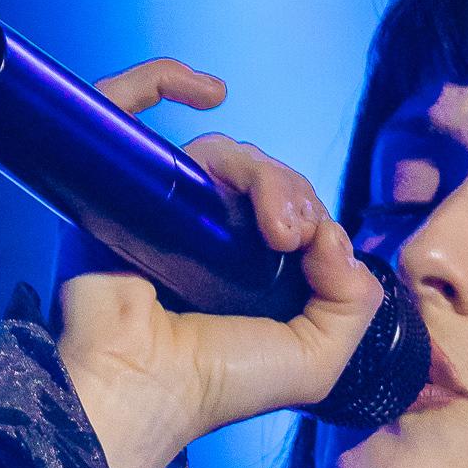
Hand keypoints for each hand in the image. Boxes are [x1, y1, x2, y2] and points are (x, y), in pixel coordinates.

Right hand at [46, 59, 382, 467]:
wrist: (141, 388)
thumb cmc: (218, 384)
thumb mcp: (317, 358)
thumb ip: (352, 301)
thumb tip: (335, 237)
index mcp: (251, 271)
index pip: (293, 210)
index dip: (314, 216)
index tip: (317, 251)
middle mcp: (206, 236)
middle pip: (261, 177)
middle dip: (291, 193)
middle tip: (291, 235)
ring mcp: (161, 208)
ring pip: (217, 152)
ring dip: (258, 169)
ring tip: (272, 219)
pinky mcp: (116, 185)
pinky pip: (129, 105)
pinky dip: (165, 79)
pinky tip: (209, 91)